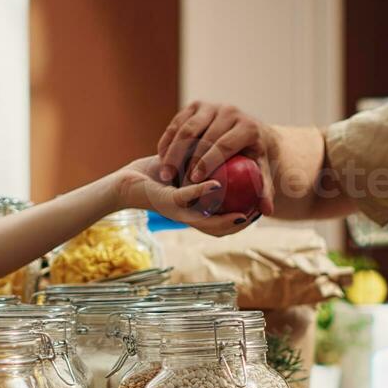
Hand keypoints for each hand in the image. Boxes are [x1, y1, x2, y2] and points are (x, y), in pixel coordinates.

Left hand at [114, 157, 258, 237]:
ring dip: (227, 218)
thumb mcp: (185, 172)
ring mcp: (177, 213)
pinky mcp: (166, 202)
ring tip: (247, 211)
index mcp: (195, 214)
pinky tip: (217, 184)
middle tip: (259, 213)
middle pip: (219, 230)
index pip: (223, 225)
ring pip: (206, 222)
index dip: (243, 221)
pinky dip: (203, 191)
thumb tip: (228, 158)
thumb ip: (205, 169)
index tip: (261, 210)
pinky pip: (187, 197)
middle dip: (241, 224)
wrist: (127, 182)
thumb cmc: (155, 176)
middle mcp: (188, 218)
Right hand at [155, 101, 277, 216]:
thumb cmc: (253, 157)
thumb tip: (266, 211)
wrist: (247, 130)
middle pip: (204, 137)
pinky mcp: (196, 105)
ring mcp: (211, 106)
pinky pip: (177, 123)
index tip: (196, 180)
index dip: (209, 162)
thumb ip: (264, 190)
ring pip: (187, 129)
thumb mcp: (261, 172)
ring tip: (166, 174)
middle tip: (179, 182)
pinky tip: (162, 160)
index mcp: (248, 127)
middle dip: (189, 160)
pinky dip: (168, 141)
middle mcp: (230, 111)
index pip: (225, 145)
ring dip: (174, 152)